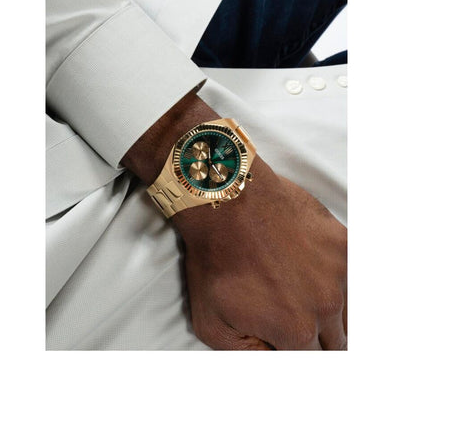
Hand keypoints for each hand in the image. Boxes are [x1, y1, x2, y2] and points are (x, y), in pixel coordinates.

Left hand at [122, 92, 346, 349]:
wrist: (225, 201)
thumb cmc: (214, 257)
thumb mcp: (211, 324)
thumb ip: (247, 354)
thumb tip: (273, 358)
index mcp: (296, 329)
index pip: (311, 361)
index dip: (296, 353)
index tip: (288, 342)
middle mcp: (327, 304)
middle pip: (336, 342)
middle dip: (316, 340)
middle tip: (294, 322)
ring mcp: (339, 271)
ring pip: (347, 311)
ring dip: (330, 313)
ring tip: (302, 296)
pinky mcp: (342, 242)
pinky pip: (351, 275)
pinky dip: (337, 280)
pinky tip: (313, 271)